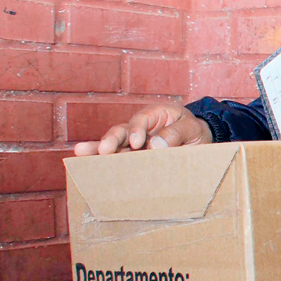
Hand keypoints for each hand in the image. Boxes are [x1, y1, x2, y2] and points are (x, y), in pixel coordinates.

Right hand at [72, 105, 212, 155]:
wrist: (200, 142)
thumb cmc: (195, 131)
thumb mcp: (192, 129)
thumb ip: (176, 134)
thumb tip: (154, 145)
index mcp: (156, 114)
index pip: (142, 119)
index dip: (136, 130)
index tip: (136, 143)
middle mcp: (141, 127)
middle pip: (121, 131)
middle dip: (111, 139)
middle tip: (103, 150)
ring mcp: (135, 143)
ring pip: (114, 145)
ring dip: (98, 150)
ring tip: (80, 153)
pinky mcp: (134, 157)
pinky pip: (119, 159)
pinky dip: (105, 163)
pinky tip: (86, 166)